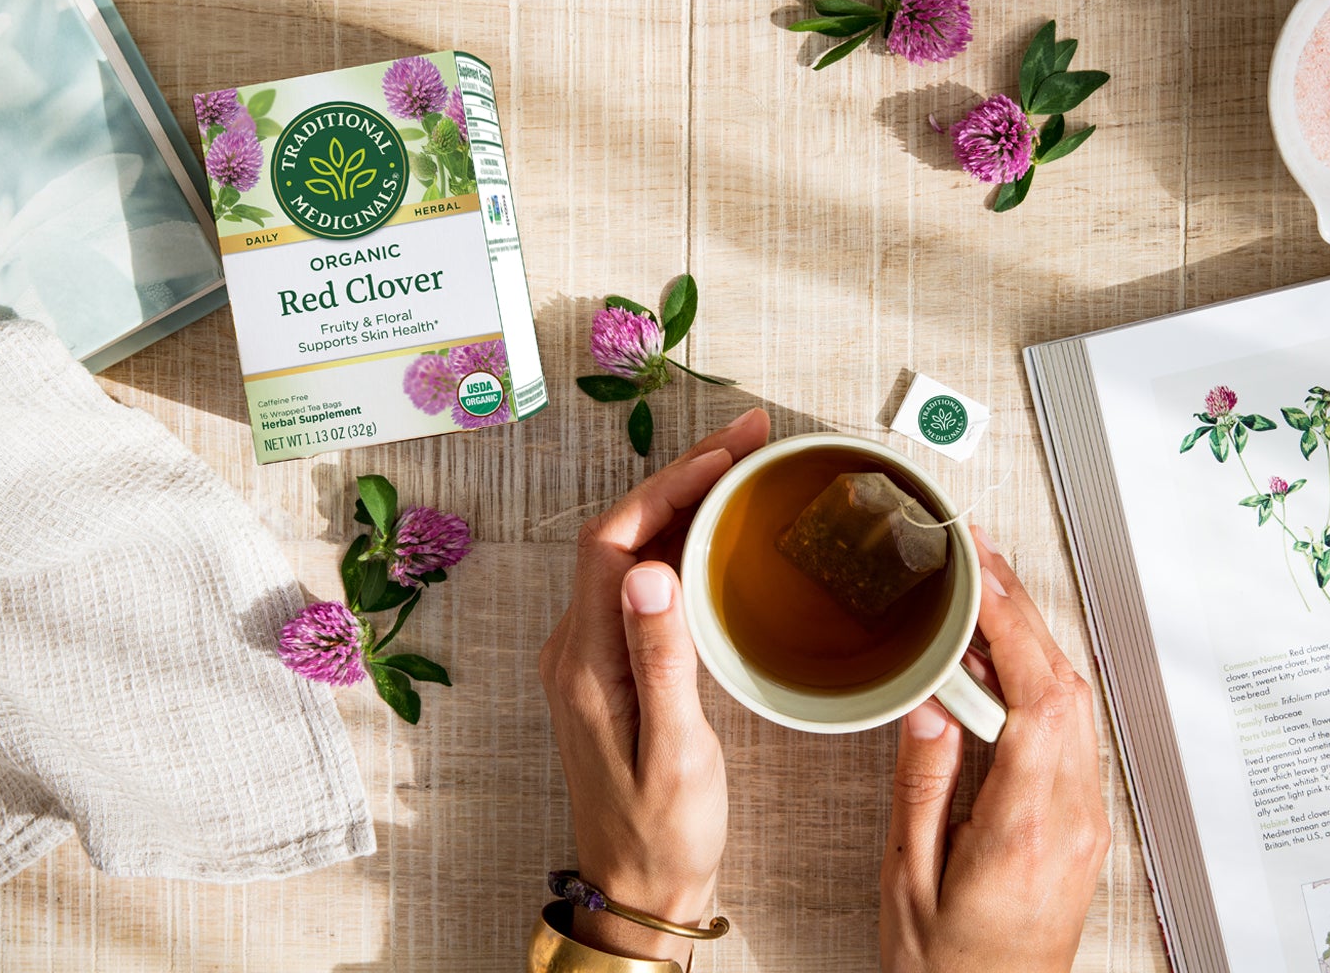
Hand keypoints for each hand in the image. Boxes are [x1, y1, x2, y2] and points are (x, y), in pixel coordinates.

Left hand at [539, 408, 770, 963]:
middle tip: (752, 439)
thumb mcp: (674, 750)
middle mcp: (576, 645)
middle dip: (684, 475)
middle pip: (622, 530)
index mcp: (585, 659)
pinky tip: (722, 532)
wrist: (637, 889)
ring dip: (685, 501)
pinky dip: (683, 540)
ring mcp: (591, 652)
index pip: (614, 539)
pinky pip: (642, 579)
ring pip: (632, 548)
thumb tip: (651, 569)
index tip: (727, 455)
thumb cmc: (662, 831)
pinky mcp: (612, 663)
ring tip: (746, 465)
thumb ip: (662, 659)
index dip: (669, 485)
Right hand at [879, 525, 1109, 972]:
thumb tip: (929, 701)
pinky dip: (1037, 685)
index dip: (1011, 623)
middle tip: (978, 561)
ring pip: (1074, 705)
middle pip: (1065, 686)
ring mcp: (1086, 822)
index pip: (1037, 696)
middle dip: (1023, 612)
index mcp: (1024, 828)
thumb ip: (922, 783)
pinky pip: (1069, 735)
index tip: (981, 573)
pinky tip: (1000, 670)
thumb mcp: (910, 878)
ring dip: (1032, 644)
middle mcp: (1071, 819)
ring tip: (982, 600)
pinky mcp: (1082, 827)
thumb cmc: (948, 969)